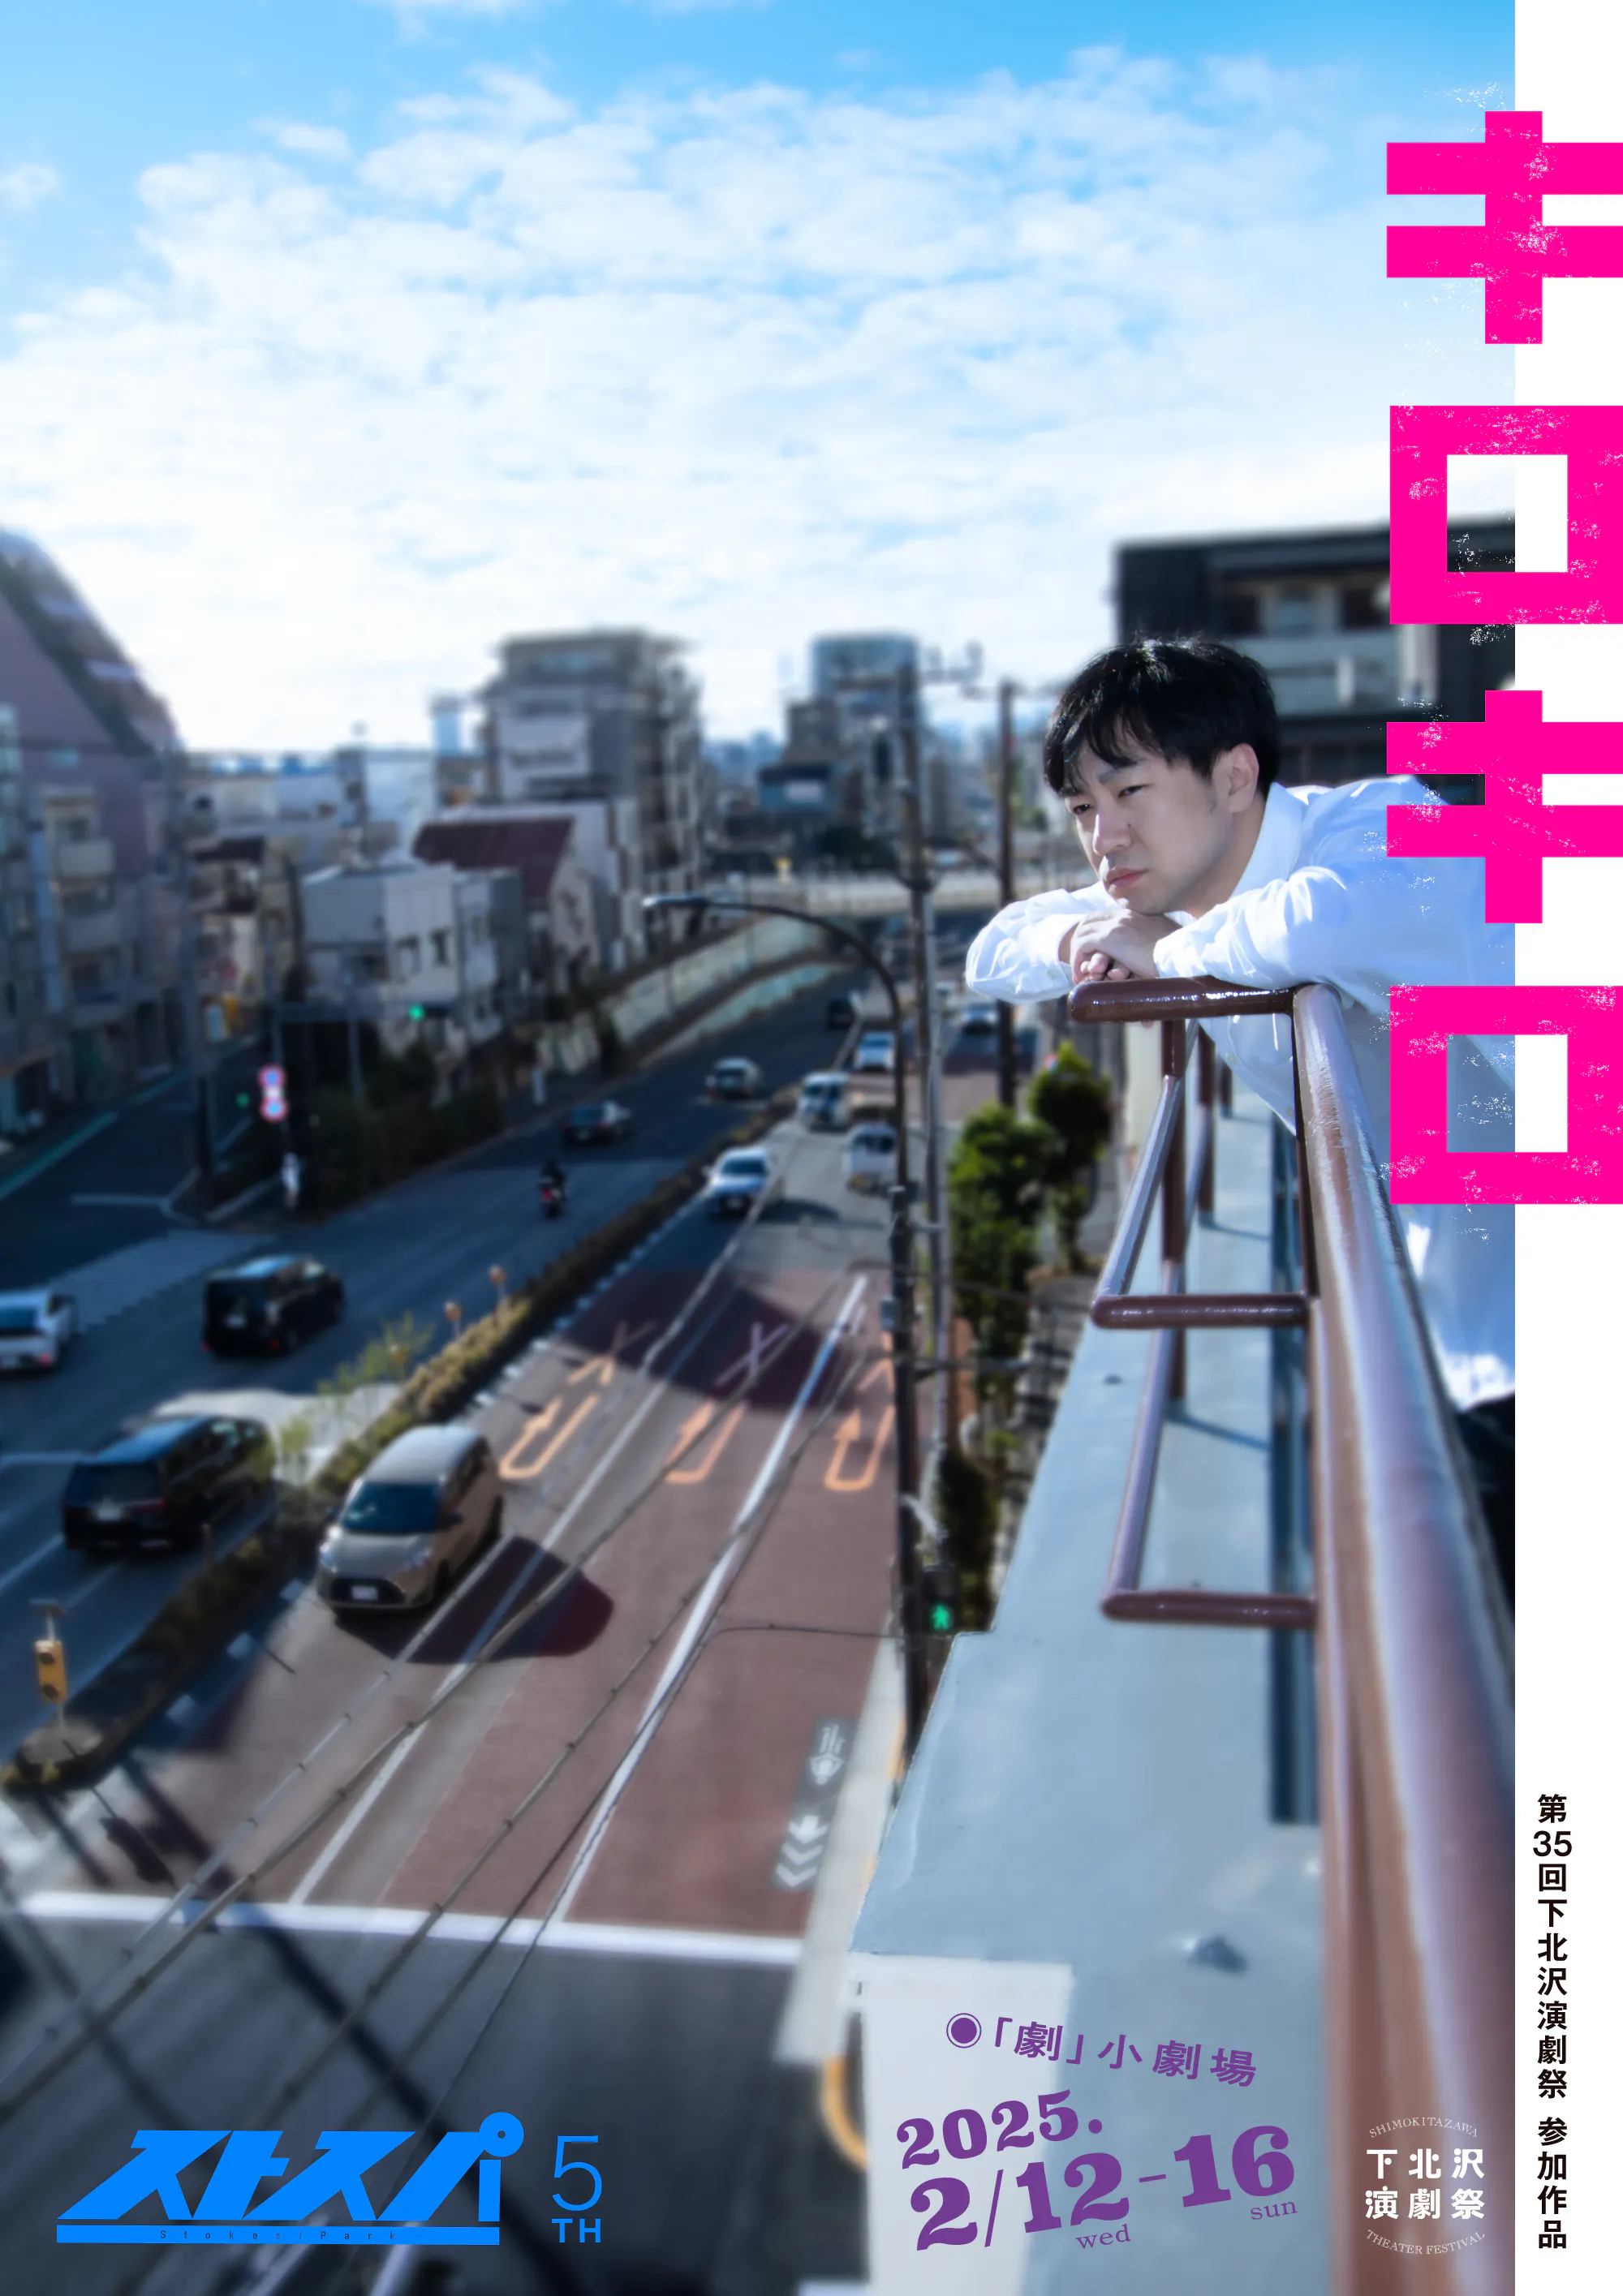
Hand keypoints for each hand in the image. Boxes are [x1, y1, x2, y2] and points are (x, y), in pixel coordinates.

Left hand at [1061, 909, 1175, 984]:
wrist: (1182, 955)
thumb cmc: (1179, 956)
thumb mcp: (1164, 944)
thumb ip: (1152, 942)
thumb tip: (1147, 955)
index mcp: (1138, 913)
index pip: (1106, 915)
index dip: (1095, 932)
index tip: (1093, 952)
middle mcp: (1125, 914)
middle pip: (1090, 919)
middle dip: (1081, 940)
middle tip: (1081, 961)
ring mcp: (1117, 924)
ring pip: (1083, 931)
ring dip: (1078, 952)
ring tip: (1081, 973)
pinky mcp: (1110, 937)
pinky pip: (1082, 945)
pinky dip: (1078, 960)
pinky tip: (1082, 977)